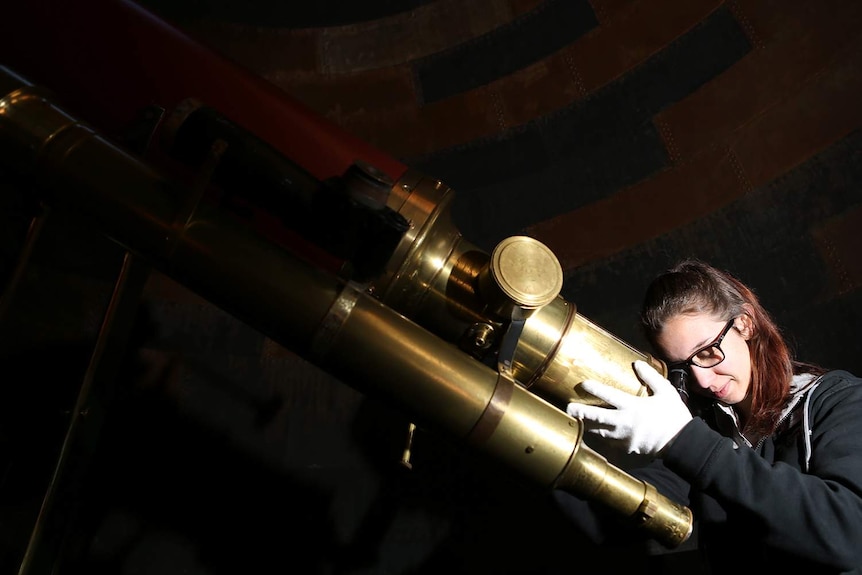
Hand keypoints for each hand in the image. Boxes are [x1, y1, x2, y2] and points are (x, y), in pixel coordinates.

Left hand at [566, 360, 691, 456]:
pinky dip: (601, 437)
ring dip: (587, 425)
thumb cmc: (674, 416)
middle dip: (580, 412)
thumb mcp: (666, 392)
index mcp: (634, 406)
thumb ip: (650, 377)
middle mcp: (625, 422)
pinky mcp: (626, 449)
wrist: (682, 444)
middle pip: (596, 417)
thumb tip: (637, 364)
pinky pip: (609, 443)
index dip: (594, 388)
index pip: (609, 395)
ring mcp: (624, 438)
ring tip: (575, 420)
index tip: (582, 383)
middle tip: (568, 407)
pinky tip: (595, 433)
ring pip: (599, 432)